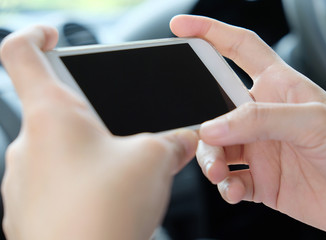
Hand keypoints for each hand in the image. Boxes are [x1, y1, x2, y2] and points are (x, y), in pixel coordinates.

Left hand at [0, 26, 197, 239]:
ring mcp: (23, 180)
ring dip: (91, 153)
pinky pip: (56, 181)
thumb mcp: (153, 160)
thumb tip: (186, 138)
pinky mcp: (30, 209)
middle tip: (121, 131)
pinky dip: (81, 181)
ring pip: (60, 150)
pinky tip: (105, 198)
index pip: (22, 53)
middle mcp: (29, 145)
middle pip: (57, 109)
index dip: (37, 35)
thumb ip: (172, 140)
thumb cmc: (104, 213)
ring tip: (120, 172)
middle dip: (93, 115)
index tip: (53, 34)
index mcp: (53, 116)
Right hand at [171, 15, 325, 238]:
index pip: (239, 48)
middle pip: (215, 108)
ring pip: (216, 148)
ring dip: (210, 161)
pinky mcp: (260, 179)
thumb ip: (259, 120)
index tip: (182, 28)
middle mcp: (264, 116)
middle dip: (201, 123)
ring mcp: (260, 149)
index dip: (211, 33)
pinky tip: (232, 190)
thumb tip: (212, 127)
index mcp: (278, 87)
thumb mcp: (312, 121)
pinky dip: (225, 187)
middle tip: (198, 136)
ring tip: (219, 172)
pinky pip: (230, 180)